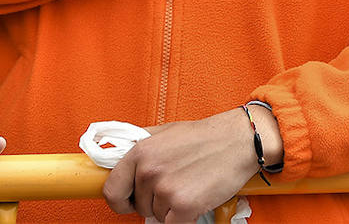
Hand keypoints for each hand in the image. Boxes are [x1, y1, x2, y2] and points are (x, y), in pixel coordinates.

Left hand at [102, 107, 279, 223]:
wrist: (236, 140)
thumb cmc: (202, 137)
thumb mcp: (162, 133)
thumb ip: (139, 149)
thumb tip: (118, 163)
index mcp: (139, 152)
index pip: (112, 190)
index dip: (120, 200)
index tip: (129, 201)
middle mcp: (148, 170)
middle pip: (138, 206)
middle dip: (152, 202)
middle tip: (172, 187)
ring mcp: (166, 189)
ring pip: (156, 216)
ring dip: (171, 208)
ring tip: (188, 187)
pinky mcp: (184, 205)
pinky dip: (183, 218)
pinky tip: (193, 200)